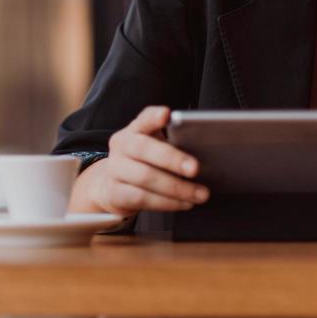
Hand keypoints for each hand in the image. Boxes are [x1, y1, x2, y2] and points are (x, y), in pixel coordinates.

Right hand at [68, 105, 209, 216]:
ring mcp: (115, 170)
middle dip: (172, 159)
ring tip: (199, 194)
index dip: (153, 117)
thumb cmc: (143, 164)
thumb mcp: (155, 148)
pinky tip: (184, 203)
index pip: (143, 119)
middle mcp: (121, 146)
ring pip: (145, 177)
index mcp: (134, 130)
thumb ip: (173, 145)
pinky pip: (142, 199)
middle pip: (144, 149)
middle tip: (195, 168)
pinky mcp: (114, 193)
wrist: (112, 187)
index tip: (166, 114)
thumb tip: (204, 154)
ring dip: (177, 188)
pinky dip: (167, 202)